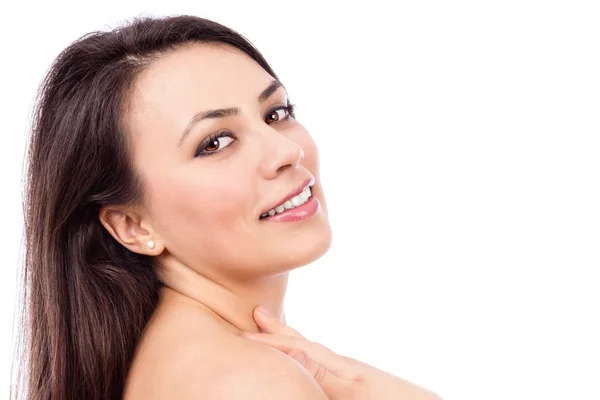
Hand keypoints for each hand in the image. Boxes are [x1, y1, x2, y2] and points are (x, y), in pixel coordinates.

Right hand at [242, 306, 443, 399]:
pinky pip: (322, 362)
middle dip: (278, 330)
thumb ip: (322, 374)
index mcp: (336, 364)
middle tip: (257, 313)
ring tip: (278, 333)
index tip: (241, 334)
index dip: (268, 341)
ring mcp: (350, 372)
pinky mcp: (358, 383)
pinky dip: (308, 356)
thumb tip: (293, 354)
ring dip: (292, 340)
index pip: (294, 347)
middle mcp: (341, 364)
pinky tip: (311, 363)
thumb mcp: (352, 392)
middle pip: (303, 341)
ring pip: (313, 351)